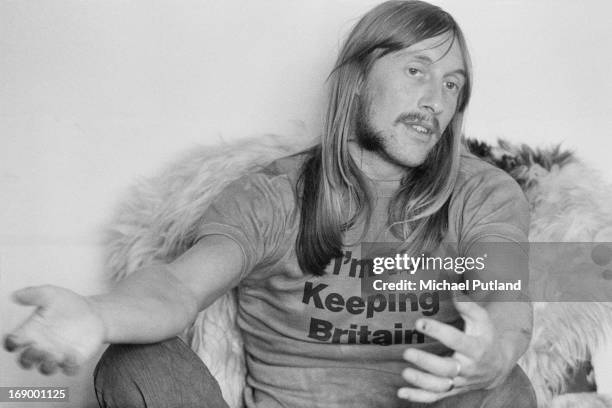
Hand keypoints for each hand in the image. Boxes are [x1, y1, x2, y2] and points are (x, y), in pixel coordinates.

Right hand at [3, 285, 105, 375]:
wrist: (94, 312)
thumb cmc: (68, 304)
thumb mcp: (51, 294)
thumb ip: (33, 294)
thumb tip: (15, 294)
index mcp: (31, 332)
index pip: (14, 342)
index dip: (11, 343)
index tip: (15, 339)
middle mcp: (41, 347)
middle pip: (27, 360)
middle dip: (28, 358)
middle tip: (36, 348)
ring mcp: (57, 355)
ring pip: (46, 368)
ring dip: (47, 365)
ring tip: (53, 355)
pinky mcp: (74, 359)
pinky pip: (70, 369)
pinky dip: (70, 367)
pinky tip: (73, 356)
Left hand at [398, 294, 513, 402]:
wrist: (498, 364)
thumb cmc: (484, 336)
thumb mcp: (481, 319)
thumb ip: (466, 305)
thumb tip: (451, 287)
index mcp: (475, 348)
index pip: (456, 341)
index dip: (438, 331)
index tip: (419, 322)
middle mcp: (468, 368)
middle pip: (447, 368)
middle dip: (426, 362)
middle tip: (407, 352)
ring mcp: (460, 381)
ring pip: (441, 387)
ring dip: (421, 382)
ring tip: (404, 372)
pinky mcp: (452, 389)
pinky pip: (435, 397)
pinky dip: (418, 397)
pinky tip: (401, 392)